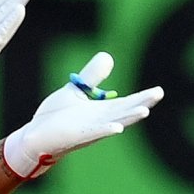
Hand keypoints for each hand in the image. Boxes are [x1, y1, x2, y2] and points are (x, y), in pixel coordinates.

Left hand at [0, 52, 162, 179]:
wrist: (35, 136)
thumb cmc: (55, 117)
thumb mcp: (76, 90)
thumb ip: (92, 76)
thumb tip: (109, 57)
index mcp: (101, 111)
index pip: (127, 103)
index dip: (142, 97)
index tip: (159, 91)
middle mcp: (100, 122)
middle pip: (125, 112)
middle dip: (142, 104)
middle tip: (158, 94)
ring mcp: (89, 130)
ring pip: (114, 123)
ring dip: (128, 118)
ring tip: (145, 111)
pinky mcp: (76, 136)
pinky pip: (94, 134)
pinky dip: (106, 131)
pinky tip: (117, 129)